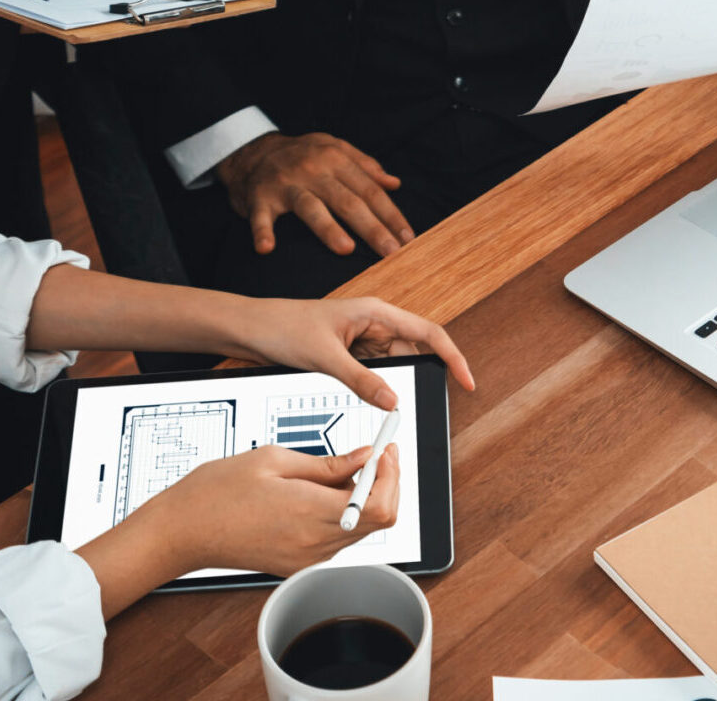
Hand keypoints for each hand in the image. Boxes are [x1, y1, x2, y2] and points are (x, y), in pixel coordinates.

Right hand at [164, 445, 397, 571]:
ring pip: (361, 528)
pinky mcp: (298, 565)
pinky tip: (325, 491)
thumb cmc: (217, 491)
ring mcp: (307, 559)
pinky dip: (345, 513)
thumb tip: (365, 458)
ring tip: (343, 468)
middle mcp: (313, 543)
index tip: (386, 451)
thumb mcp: (275, 460)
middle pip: (379, 519)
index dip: (391, 475)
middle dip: (385, 483)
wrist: (182, 532)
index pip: (379, 505)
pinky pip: (338, 538)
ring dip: (365, 497)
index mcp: (309, 513)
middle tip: (375, 454)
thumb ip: (327, 463)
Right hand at [217, 132, 413, 256]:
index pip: (370, 191)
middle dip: (373, 228)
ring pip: (311, 207)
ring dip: (328, 229)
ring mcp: (286, 185)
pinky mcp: (259, 198)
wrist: (252, 150)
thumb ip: (365, 166)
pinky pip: (261, 216)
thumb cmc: (302, 154)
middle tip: (392, 252)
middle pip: (348, 202)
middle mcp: (313, 171)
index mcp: (336, 160)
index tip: (408, 238)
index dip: (391, 215)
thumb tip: (395, 184)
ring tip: (346, 249)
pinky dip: (262, 231)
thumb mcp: (334, 148)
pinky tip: (266, 247)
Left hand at [232, 296, 475, 400]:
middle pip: (412, 352)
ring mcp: (362, 339)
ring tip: (366, 394)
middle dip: (413, 377)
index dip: (452, 357)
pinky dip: (372, 387)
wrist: (250, 329)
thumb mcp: (325, 358)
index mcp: (377, 312)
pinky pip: (373, 373)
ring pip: (392, 366)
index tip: (465, 380)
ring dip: (387, 384)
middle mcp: (375, 323)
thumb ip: (362, 380)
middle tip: (408, 403)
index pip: (429, 333)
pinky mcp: (350, 353)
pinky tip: (358, 394)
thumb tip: (393, 401)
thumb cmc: (283, 327)